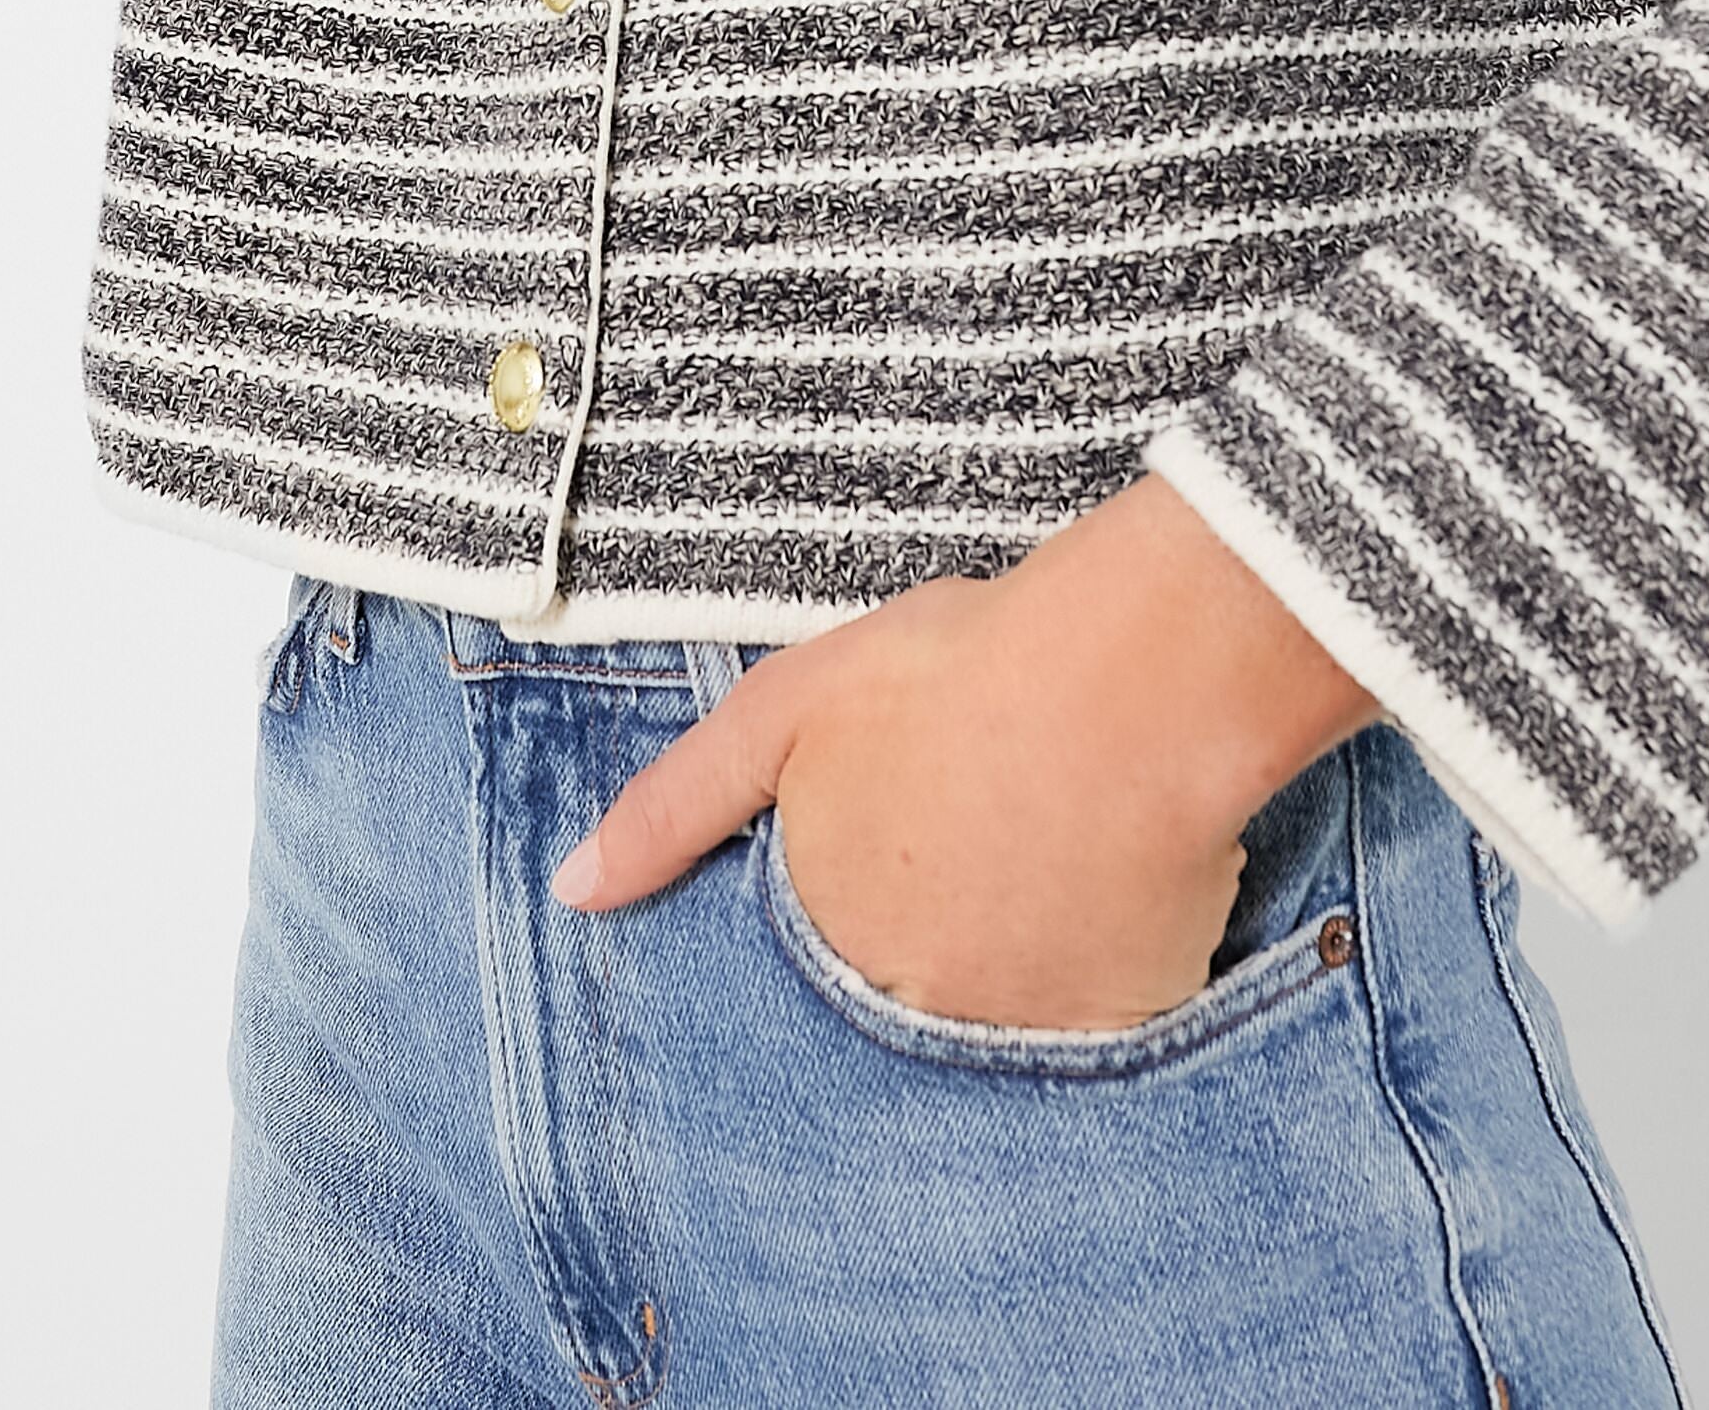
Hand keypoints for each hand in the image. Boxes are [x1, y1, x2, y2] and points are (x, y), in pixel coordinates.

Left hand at [547, 473, 1382, 1031]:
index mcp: (822, 940)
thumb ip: (676, 807)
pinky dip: (1086, 973)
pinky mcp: (1116, 1032)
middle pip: (893, 1000)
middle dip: (918, 939)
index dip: (844, 905)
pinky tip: (1097, 886)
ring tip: (1031, 858)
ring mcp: (1014, 1035)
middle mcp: (908, 1013)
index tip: (887, 853)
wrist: (1134, 677)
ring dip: (997, 961)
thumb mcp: (786, 710)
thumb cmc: (955, 673)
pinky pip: (1084, 1032)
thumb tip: (574, 894)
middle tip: (967, 845)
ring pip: (986, 1018)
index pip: (802, 972)